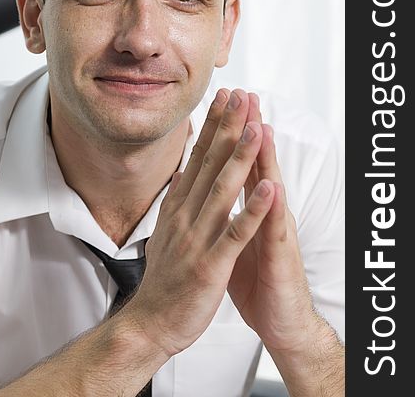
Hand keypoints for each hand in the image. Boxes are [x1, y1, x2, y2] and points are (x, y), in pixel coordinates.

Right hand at [123, 89, 276, 357]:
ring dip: (240, 158)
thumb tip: (182, 170)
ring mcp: (198, 238)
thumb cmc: (163, 277)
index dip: (212, 126)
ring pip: (223, 191)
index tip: (223, 98)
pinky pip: (236, 234)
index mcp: (179, 206)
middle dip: (227, 128)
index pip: (197, 157)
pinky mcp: (211, 264)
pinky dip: (253, 211)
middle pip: (210, 165)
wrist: (149, 322)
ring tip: (256, 128)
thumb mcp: (165, 230)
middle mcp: (186, 215)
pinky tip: (268, 189)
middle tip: (240, 96)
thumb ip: (176, 198)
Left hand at [227, 93, 318, 352]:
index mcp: (248, 208)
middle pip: (255, 165)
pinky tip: (271, 185)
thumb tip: (204, 188)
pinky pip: (274, 230)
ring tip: (259, 125)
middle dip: (246, 130)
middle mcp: (265, 213)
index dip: (227, 134)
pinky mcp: (280, 257)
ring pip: (269, 188)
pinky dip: (271, 208)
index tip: (220, 103)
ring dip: (264, 157)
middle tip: (242, 95)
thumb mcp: (233, 237)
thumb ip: (223, 211)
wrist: (282, 322)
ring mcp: (275, 232)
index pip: (236, 163)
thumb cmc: (256, 278)